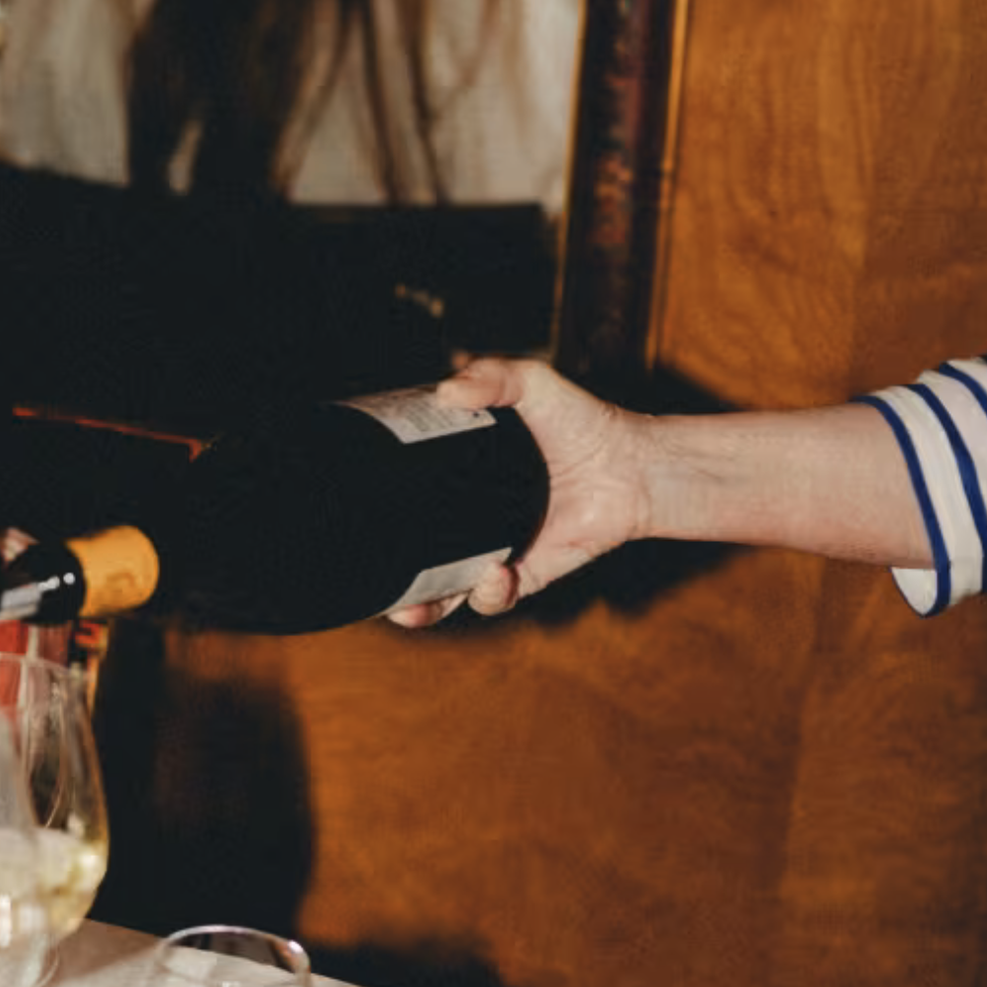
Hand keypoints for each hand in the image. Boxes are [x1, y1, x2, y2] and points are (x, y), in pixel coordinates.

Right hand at [386, 357, 655, 625]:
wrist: (634, 464)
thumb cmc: (581, 421)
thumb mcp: (530, 384)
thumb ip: (490, 375)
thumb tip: (447, 390)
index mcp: (454, 477)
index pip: (402, 501)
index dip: (375, 515)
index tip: (352, 515)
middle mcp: (466, 519)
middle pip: (411, 559)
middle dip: (387, 587)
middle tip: (372, 590)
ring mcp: (493, 550)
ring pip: (444, 593)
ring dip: (424, 609)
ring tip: (413, 610)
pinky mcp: (528, 574)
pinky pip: (496, 597)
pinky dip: (489, 593)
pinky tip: (493, 575)